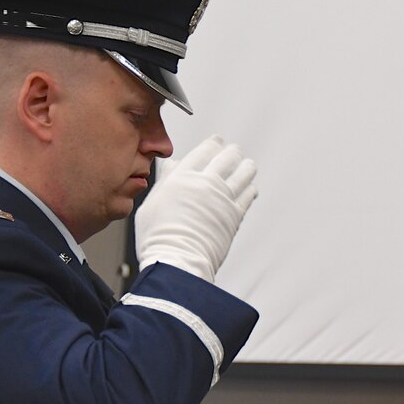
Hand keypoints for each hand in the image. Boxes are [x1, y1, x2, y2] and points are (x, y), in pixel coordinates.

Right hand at [135, 135, 256, 282]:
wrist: (177, 261)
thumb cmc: (159, 237)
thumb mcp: (152, 203)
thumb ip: (165, 181)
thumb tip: (171, 166)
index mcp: (183, 177)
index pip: (203, 152)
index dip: (213, 144)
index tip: (217, 142)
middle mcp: (206, 183)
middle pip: (226, 158)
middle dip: (232, 153)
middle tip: (234, 151)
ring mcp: (223, 199)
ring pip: (243, 174)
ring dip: (246, 167)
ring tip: (248, 165)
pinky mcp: (235, 215)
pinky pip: (248, 195)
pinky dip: (250, 189)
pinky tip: (251, 187)